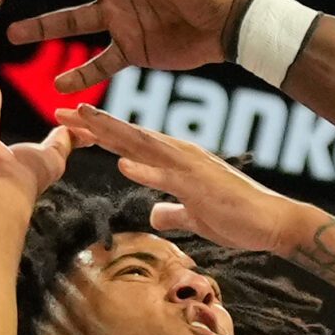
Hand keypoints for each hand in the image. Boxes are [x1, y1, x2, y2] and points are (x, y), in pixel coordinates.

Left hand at [57, 102, 316, 253]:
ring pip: (144, 146)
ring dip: (113, 133)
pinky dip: (145, 170)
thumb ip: (174, 212)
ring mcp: (191, 168)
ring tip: (85, 120)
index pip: (132, 142)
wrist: (274, 223)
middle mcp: (182, 155)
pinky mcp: (201, 187)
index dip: (101, 132)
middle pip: (130, 135)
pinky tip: (122, 164)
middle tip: (60, 111)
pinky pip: (168, 178)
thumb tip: (155, 215)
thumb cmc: (238, 219)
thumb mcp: (196, 217)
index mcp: (178, 160)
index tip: (72, 124)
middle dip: (95, 124)